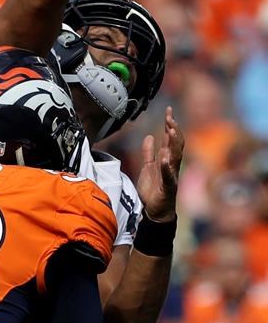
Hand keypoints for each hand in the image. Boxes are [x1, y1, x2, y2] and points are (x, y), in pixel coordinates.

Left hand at [136, 107, 183, 221]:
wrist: (154, 211)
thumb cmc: (153, 189)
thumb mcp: (147, 167)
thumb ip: (148, 152)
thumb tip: (149, 136)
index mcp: (166, 159)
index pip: (171, 139)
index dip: (170, 125)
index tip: (169, 111)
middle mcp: (171, 165)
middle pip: (176, 144)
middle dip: (174, 130)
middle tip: (170, 116)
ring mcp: (171, 175)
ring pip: (176, 156)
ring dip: (174, 143)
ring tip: (171, 130)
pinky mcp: (168, 186)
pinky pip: (168, 175)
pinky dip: (167, 166)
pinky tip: (165, 158)